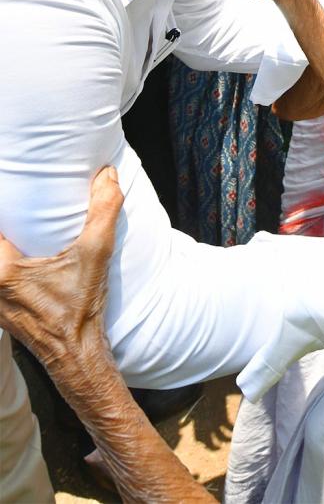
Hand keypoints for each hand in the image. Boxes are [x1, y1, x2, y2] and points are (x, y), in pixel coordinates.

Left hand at [0, 166, 122, 371]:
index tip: (16, 192)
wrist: (76, 355)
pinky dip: (6, 265)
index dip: (7, 208)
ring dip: (6, 247)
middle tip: (22, 209)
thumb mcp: (96, 255)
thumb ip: (103, 211)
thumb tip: (108, 175)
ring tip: (22, 231)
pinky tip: (26, 260)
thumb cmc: (80, 310)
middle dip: (9, 227)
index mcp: (3, 270)